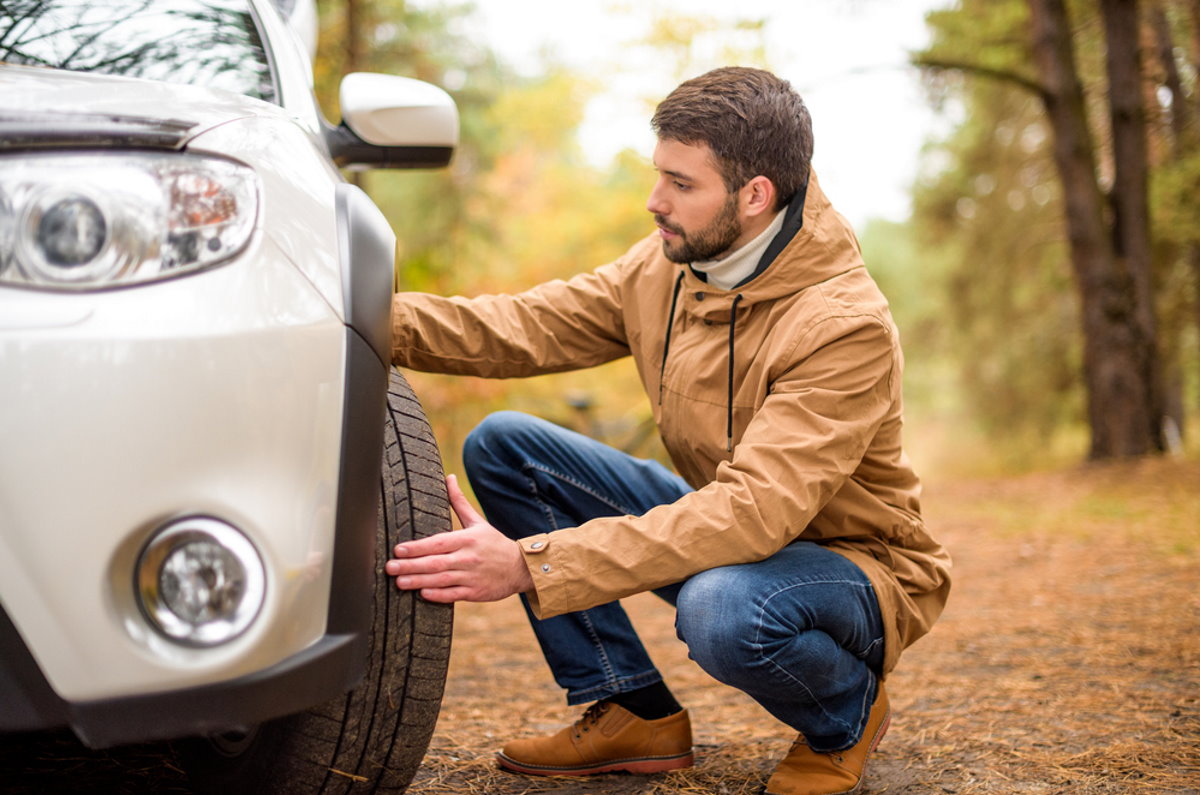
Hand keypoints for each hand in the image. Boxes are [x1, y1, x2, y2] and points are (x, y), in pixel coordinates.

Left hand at [385, 474, 533, 602]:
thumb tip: (448, 477)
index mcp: (467, 539)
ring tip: (399, 582)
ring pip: (442, 580)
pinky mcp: (475, 593)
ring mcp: (472, 576)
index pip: (438, 542)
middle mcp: (468, 557)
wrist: (521, 567)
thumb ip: (458, 502)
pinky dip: (439, 595)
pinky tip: (423, 593)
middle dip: (411, 565)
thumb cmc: (494, 543)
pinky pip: (454, 595)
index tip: (398, 550)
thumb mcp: (477, 522)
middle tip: (390, 567)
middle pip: (435, 562)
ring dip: (419, 581)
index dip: (417, 547)